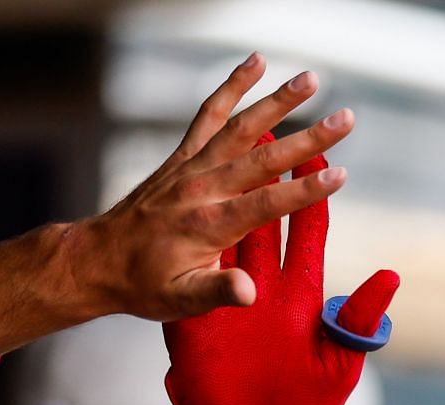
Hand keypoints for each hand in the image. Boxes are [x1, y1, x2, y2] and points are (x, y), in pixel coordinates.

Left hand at [67, 55, 355, 320]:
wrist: (98, 259)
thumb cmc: (145, 286)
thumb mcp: (180, 300)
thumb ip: (217, 292)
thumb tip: (249, 293)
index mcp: (210, 225)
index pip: (266, 204)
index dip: (305, 190)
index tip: (340, 173)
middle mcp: (202, 189)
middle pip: (263, 157)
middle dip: (307, 137)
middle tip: (346, 117)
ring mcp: (191, 167)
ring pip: (240, 126)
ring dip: (277, 101)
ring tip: (311, 79)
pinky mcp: (183, 155)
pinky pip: (210, 114)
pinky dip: (232, 87)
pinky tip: (257, 63)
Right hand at [163, 153, 398, 404]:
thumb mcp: (338, 363)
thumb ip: (358, 319)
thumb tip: (391, 276)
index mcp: (302, 296)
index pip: (308, 233)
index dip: (312, 192)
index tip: (317, 151)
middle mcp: (265, 289)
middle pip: (263, 221)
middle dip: (264, 177)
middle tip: (266, 127)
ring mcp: (227, 300)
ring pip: (224, 237)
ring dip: (223, 198)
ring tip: (222, 152)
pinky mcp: (194, 318)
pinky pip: (188, 274)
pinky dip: (185, 243)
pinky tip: (178, 205)